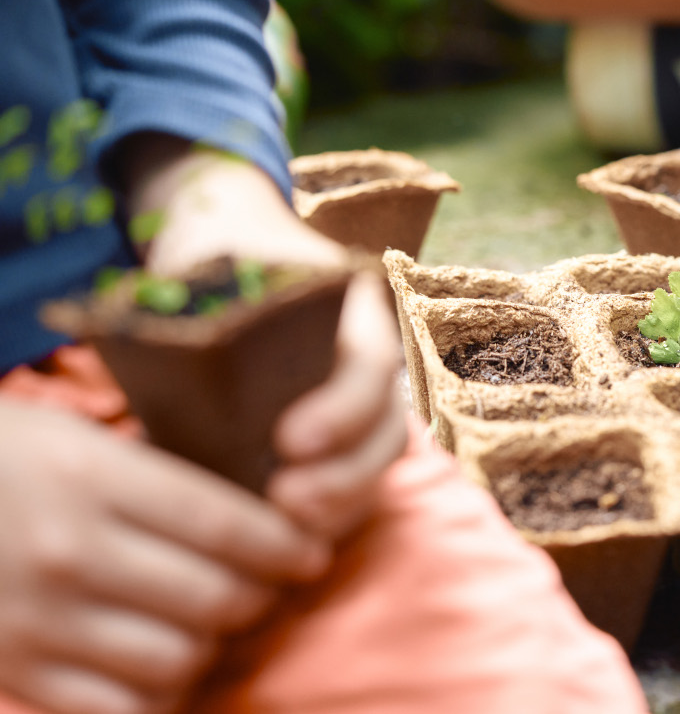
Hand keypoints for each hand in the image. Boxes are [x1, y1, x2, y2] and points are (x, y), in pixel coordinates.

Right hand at [0, 398, 330, 713]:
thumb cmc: (1, 459)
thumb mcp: (76, 442)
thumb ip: (156, 480)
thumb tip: (257, 519)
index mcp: (90, 476)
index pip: (223, 521)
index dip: (284, 545)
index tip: (309, 553)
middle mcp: (68, 550)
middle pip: (211, 596)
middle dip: (257, 599)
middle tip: (265, 589)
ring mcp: (36, 618)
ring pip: (174, 659)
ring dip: (208, 648)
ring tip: (211, 626)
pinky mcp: (12, 671)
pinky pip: (113, 709)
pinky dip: (153, 697)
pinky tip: (160, 671)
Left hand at [120, 135, 407, 538]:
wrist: (223, 248)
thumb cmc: (218, 251)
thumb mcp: (216, 260)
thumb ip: (212, 298)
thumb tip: (188, 355)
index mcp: (354, 309)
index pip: (372, 363)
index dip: (343, 410)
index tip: (288, 440)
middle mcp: (368, 362)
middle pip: (387, 429)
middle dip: (346, 477)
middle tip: (286, 501)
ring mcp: (357, 406)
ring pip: (376, 467)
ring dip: (341, 505)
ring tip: (285, 529)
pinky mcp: (333, 444)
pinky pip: (351, 488)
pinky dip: (327, 516)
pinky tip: (282, 536)